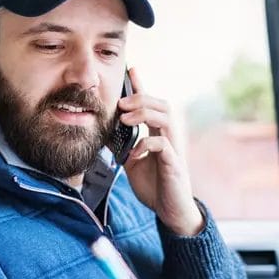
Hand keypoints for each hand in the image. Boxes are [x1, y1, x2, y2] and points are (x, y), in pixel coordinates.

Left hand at [119, 67, 203, 235]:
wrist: (169, 209)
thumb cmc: (154, 184)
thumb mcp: (132, 161)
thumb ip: (123, 145)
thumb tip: (104, 131)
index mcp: (158, 133)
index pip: (151, 103)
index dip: (141, 85)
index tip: (131, 69)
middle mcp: (169, 136)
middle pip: (161, 104)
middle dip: (141, 98)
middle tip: (121, 104)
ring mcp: (173, 148)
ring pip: (166, 117)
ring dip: (144, 114)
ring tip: (126, 119)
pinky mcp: (173, 163)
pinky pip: (162, 145)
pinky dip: (146, 144)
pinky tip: (134, 153)